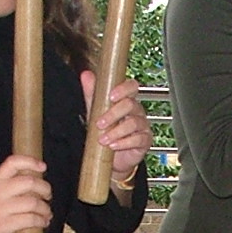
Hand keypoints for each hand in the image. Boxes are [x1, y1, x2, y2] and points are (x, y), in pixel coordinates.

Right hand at [0, 154, 51, 232]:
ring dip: (45, 208)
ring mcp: (2, 208)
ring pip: (33, 202)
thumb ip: (11, 185)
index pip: (13, 163)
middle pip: (30, 182)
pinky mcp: (5, 224)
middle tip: (48, 195)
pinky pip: (30, 220)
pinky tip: (42, 222)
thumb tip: (36, 183)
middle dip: (45, 189)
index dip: (30, 162)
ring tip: (46, 213)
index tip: (43, 167)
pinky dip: (41, 221)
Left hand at [82, 71, 152, 193]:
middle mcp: (137, 111)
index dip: (123, 89)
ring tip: (103, 139)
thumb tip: (86, 74)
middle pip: (130, 105)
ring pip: (133, 123)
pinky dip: (123, 143)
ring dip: (116, 132)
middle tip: (99, 124)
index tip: (111, 96)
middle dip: (113, 114)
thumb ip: (92, 93)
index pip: (132, 87)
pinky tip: (113, 146)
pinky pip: (138, 139)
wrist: (112, 158)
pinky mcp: (145, 141)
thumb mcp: (96, 111)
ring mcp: (143, 126)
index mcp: (127, 100)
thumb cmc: (106, 131)